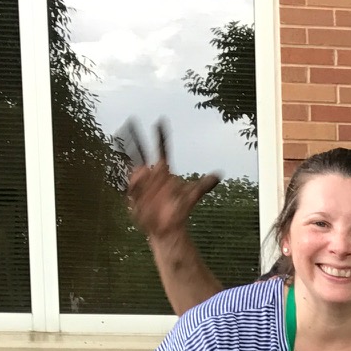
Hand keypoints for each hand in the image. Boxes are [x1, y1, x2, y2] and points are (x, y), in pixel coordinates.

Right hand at [119, 120, 219, 242]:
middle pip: (141, 153)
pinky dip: (135, 185)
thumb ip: (203, 185)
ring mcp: (142, 185)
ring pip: (137, 171)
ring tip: (143, 173)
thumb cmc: (178, 211)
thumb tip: (219, 175)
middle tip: (131, 122)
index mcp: (164, 171)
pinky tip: (138, 187)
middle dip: (135, 139)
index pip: (162, 150)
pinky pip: (133, 188)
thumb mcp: (192, 196)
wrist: (168, 229)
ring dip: (139, 172)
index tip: (160, 122)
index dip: (161, 136)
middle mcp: (151, 175)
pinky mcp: (135, 197)